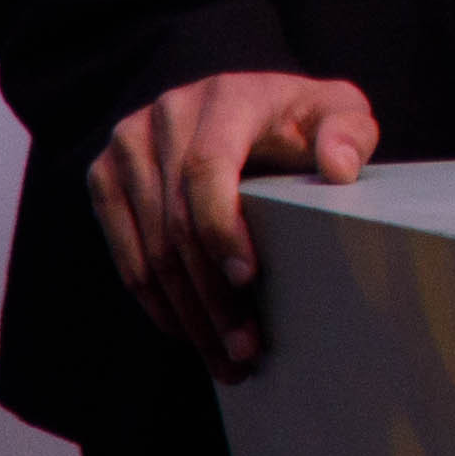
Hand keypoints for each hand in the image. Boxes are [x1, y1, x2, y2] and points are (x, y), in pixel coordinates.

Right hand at [90, 71, 381, 378]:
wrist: (247, 106)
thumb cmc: (298, 118)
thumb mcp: (336, 110)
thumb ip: (347, 131)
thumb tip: (338, 167)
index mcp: (223, 98)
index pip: (205, 170)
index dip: (220, 229)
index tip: (248, 279)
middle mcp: (165, 116)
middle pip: (175, 223)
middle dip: (210, 294)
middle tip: (244, 348)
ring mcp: (127, 147)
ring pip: (149, 250)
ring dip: (186, 313)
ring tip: (224, 357)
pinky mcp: (106, 178)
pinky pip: (125, 255)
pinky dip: (157, 301)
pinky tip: (189, 332)